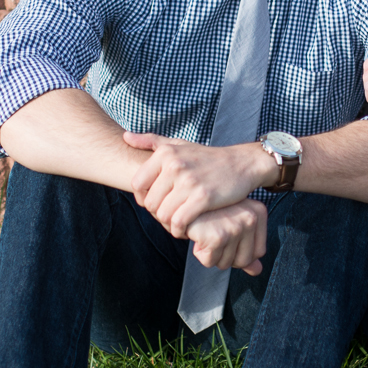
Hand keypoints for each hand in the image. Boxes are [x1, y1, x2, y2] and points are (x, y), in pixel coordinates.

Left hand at [123, 133, 269, 236]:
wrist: (241, 164)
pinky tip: (185, 229)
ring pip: (163, 215)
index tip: (156, 202)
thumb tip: (125, 137)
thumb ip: (151, 141)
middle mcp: (175, 165)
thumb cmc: (207, 157)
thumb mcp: (179, 144)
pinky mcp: (203, 198)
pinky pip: (179, 222)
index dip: (143, 198)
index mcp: (166, 153)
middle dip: (157, 214)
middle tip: (169, 216)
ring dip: (168, 224)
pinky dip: (179, 230)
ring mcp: (189, 182)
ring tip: (176, 223)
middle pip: (150, 203)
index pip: (137, 184)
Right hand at [187, 200, 267, 273]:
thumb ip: (248, 248)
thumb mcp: (232, 224)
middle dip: (224, 255)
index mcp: (258, 212)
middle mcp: (250, 218)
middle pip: (243, 261)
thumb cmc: (209, 212)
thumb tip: (257, 271)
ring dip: (210, 253)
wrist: (183, 198)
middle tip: (214, 235)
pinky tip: (198, 234)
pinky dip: (199, 253)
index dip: (239, 251)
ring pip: (225, 264)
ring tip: (206, 232)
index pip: (259, 252)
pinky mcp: (217, 236)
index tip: (226, 235)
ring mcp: (235, 227)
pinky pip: (210, 262)